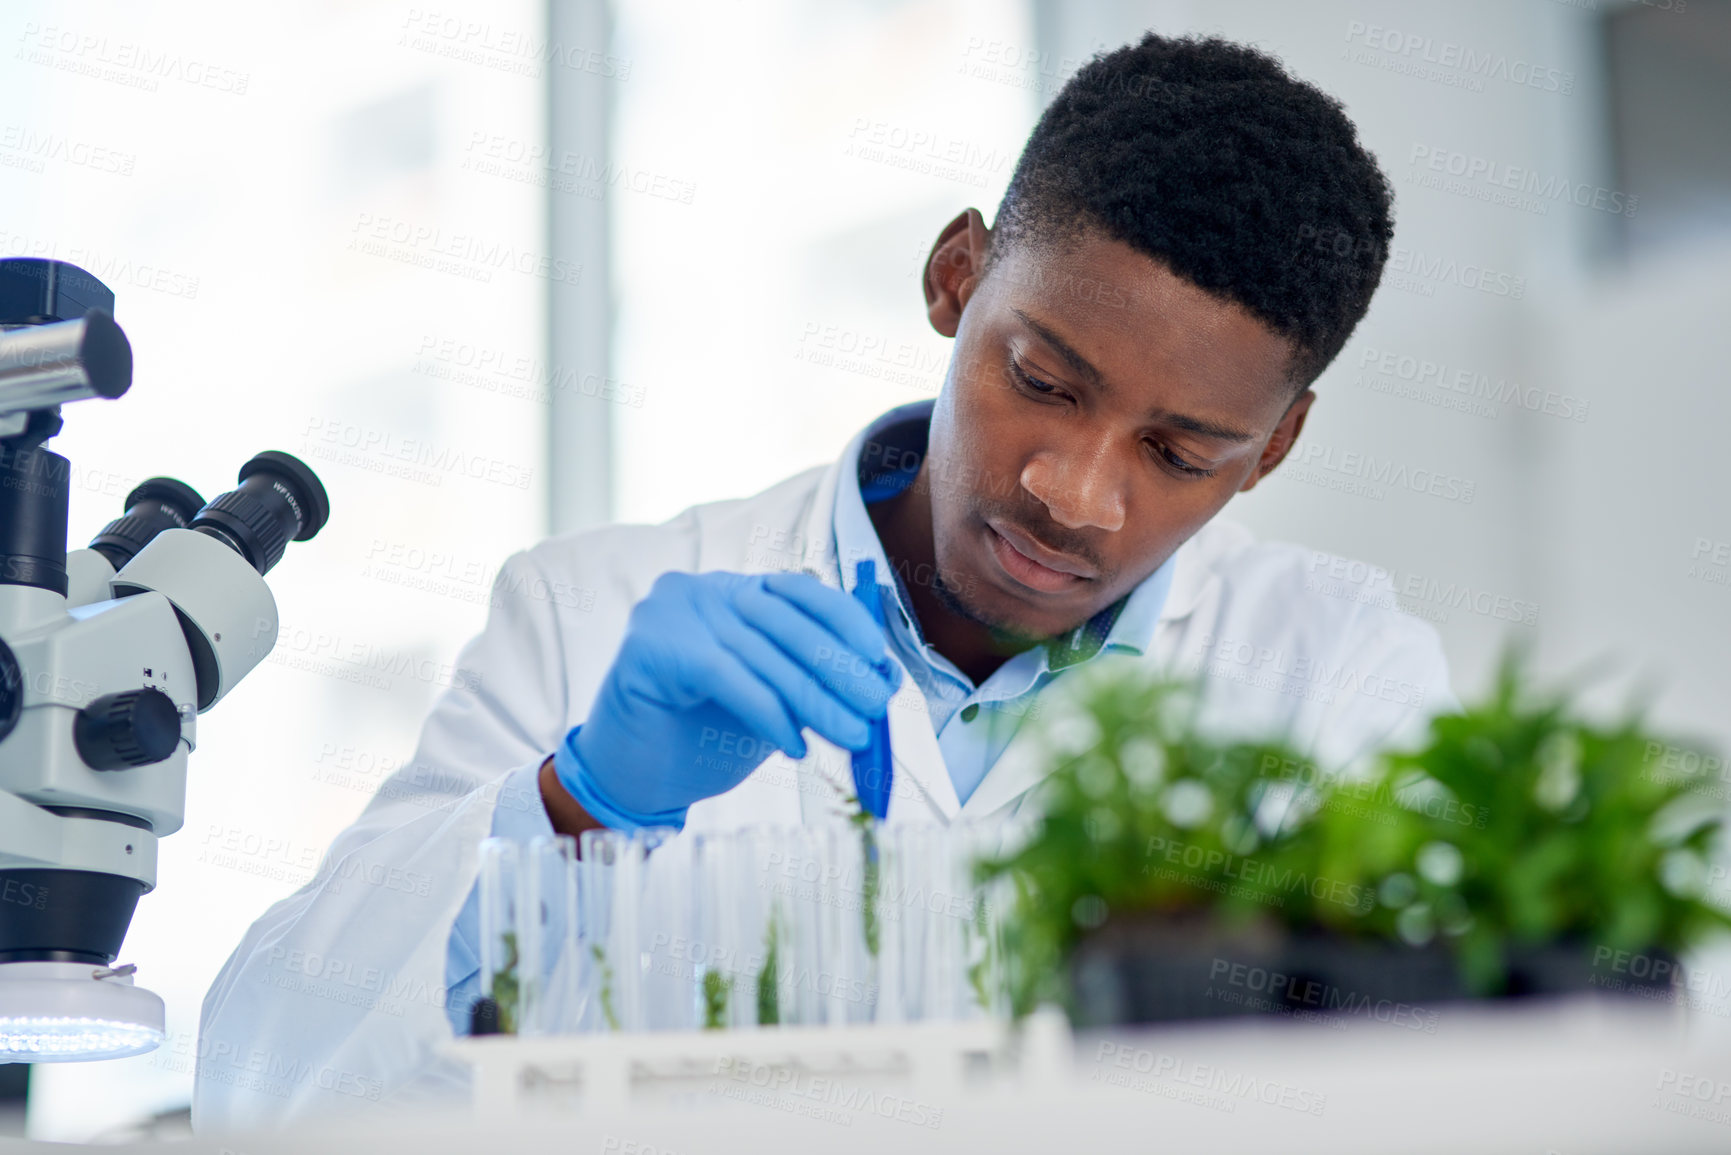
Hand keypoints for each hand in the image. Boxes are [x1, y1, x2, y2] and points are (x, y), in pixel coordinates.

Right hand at [553, 570, 901, 829]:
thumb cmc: (703, 739)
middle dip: (838, 669)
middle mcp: (702, 591)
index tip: (879, 661)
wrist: (630, 778)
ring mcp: (672, 612)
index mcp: (734, 593)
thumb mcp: (773, 704)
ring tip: (852, 736)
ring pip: (762, 655)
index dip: (845, 622)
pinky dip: (767, 712)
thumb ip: (813, 683)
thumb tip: (884, 681)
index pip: (801, 592)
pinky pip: (726, 675)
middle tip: (877, 708)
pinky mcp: (648, 646)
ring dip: (815, 700)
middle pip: (787, 625)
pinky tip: (795, 746)